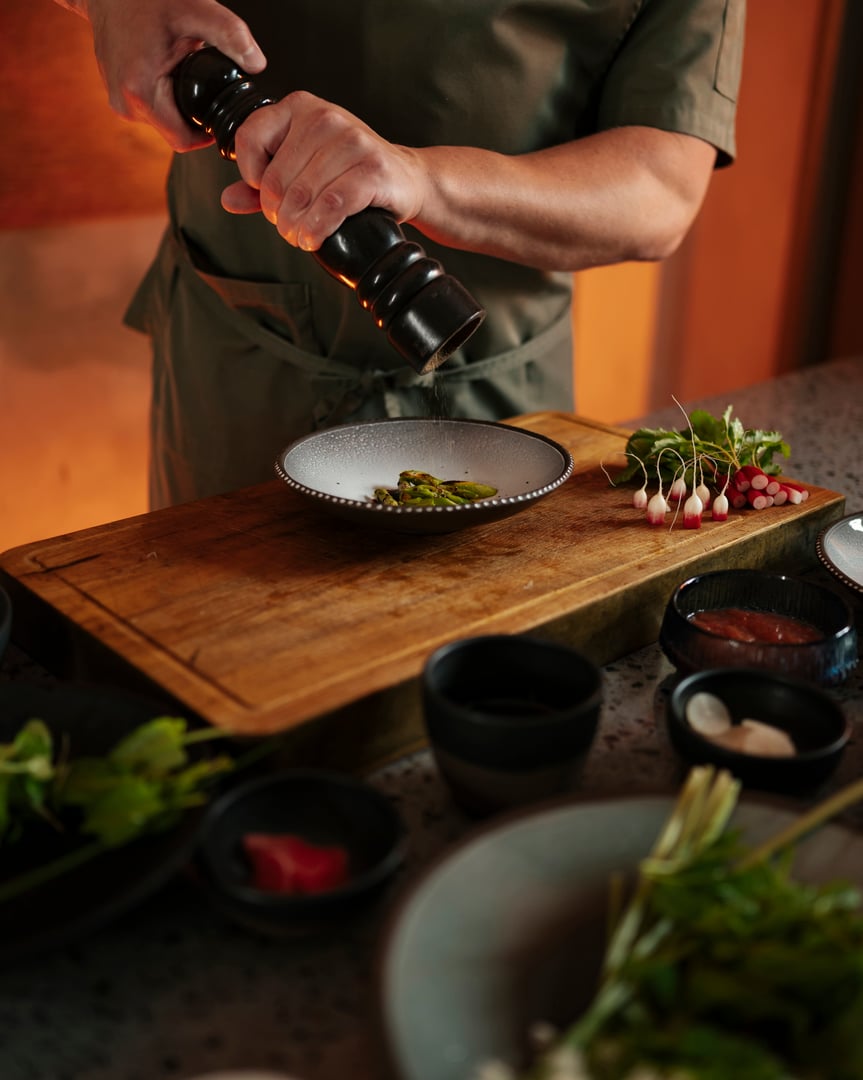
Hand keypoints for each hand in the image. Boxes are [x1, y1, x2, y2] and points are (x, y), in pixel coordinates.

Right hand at [73, 0, 265, 150]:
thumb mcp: (196, 10)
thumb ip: (230, 35)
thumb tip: (257, 64)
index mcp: (140, 92)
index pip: (184, 141)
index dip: (208, 135)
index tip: (224, 116)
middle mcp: (125, 104)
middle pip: (176, 134)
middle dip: (196, 117)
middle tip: (211, 87)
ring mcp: (119, 103)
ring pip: (165, 123)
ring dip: (182, 107)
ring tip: (189, 74)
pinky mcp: (119, 97)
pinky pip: (153, 111)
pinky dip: (168, 98)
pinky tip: (174, 74)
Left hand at [220, 92, 429, 250]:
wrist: (406, 179)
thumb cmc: (351, 174)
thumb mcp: (303, 170)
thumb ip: (263, 184)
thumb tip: (228, 200)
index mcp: (300, 107)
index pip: (250, 137)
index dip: (252, 177)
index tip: (266, 197)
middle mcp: (324, 117)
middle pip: (277, 178)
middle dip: (278, 214)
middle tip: (288, 228)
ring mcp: (352, 140)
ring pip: (303, 195)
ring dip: (297, 227)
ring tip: (301, 237)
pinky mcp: (373, 168)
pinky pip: (332, 205)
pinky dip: (319, 228)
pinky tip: (314, 238)